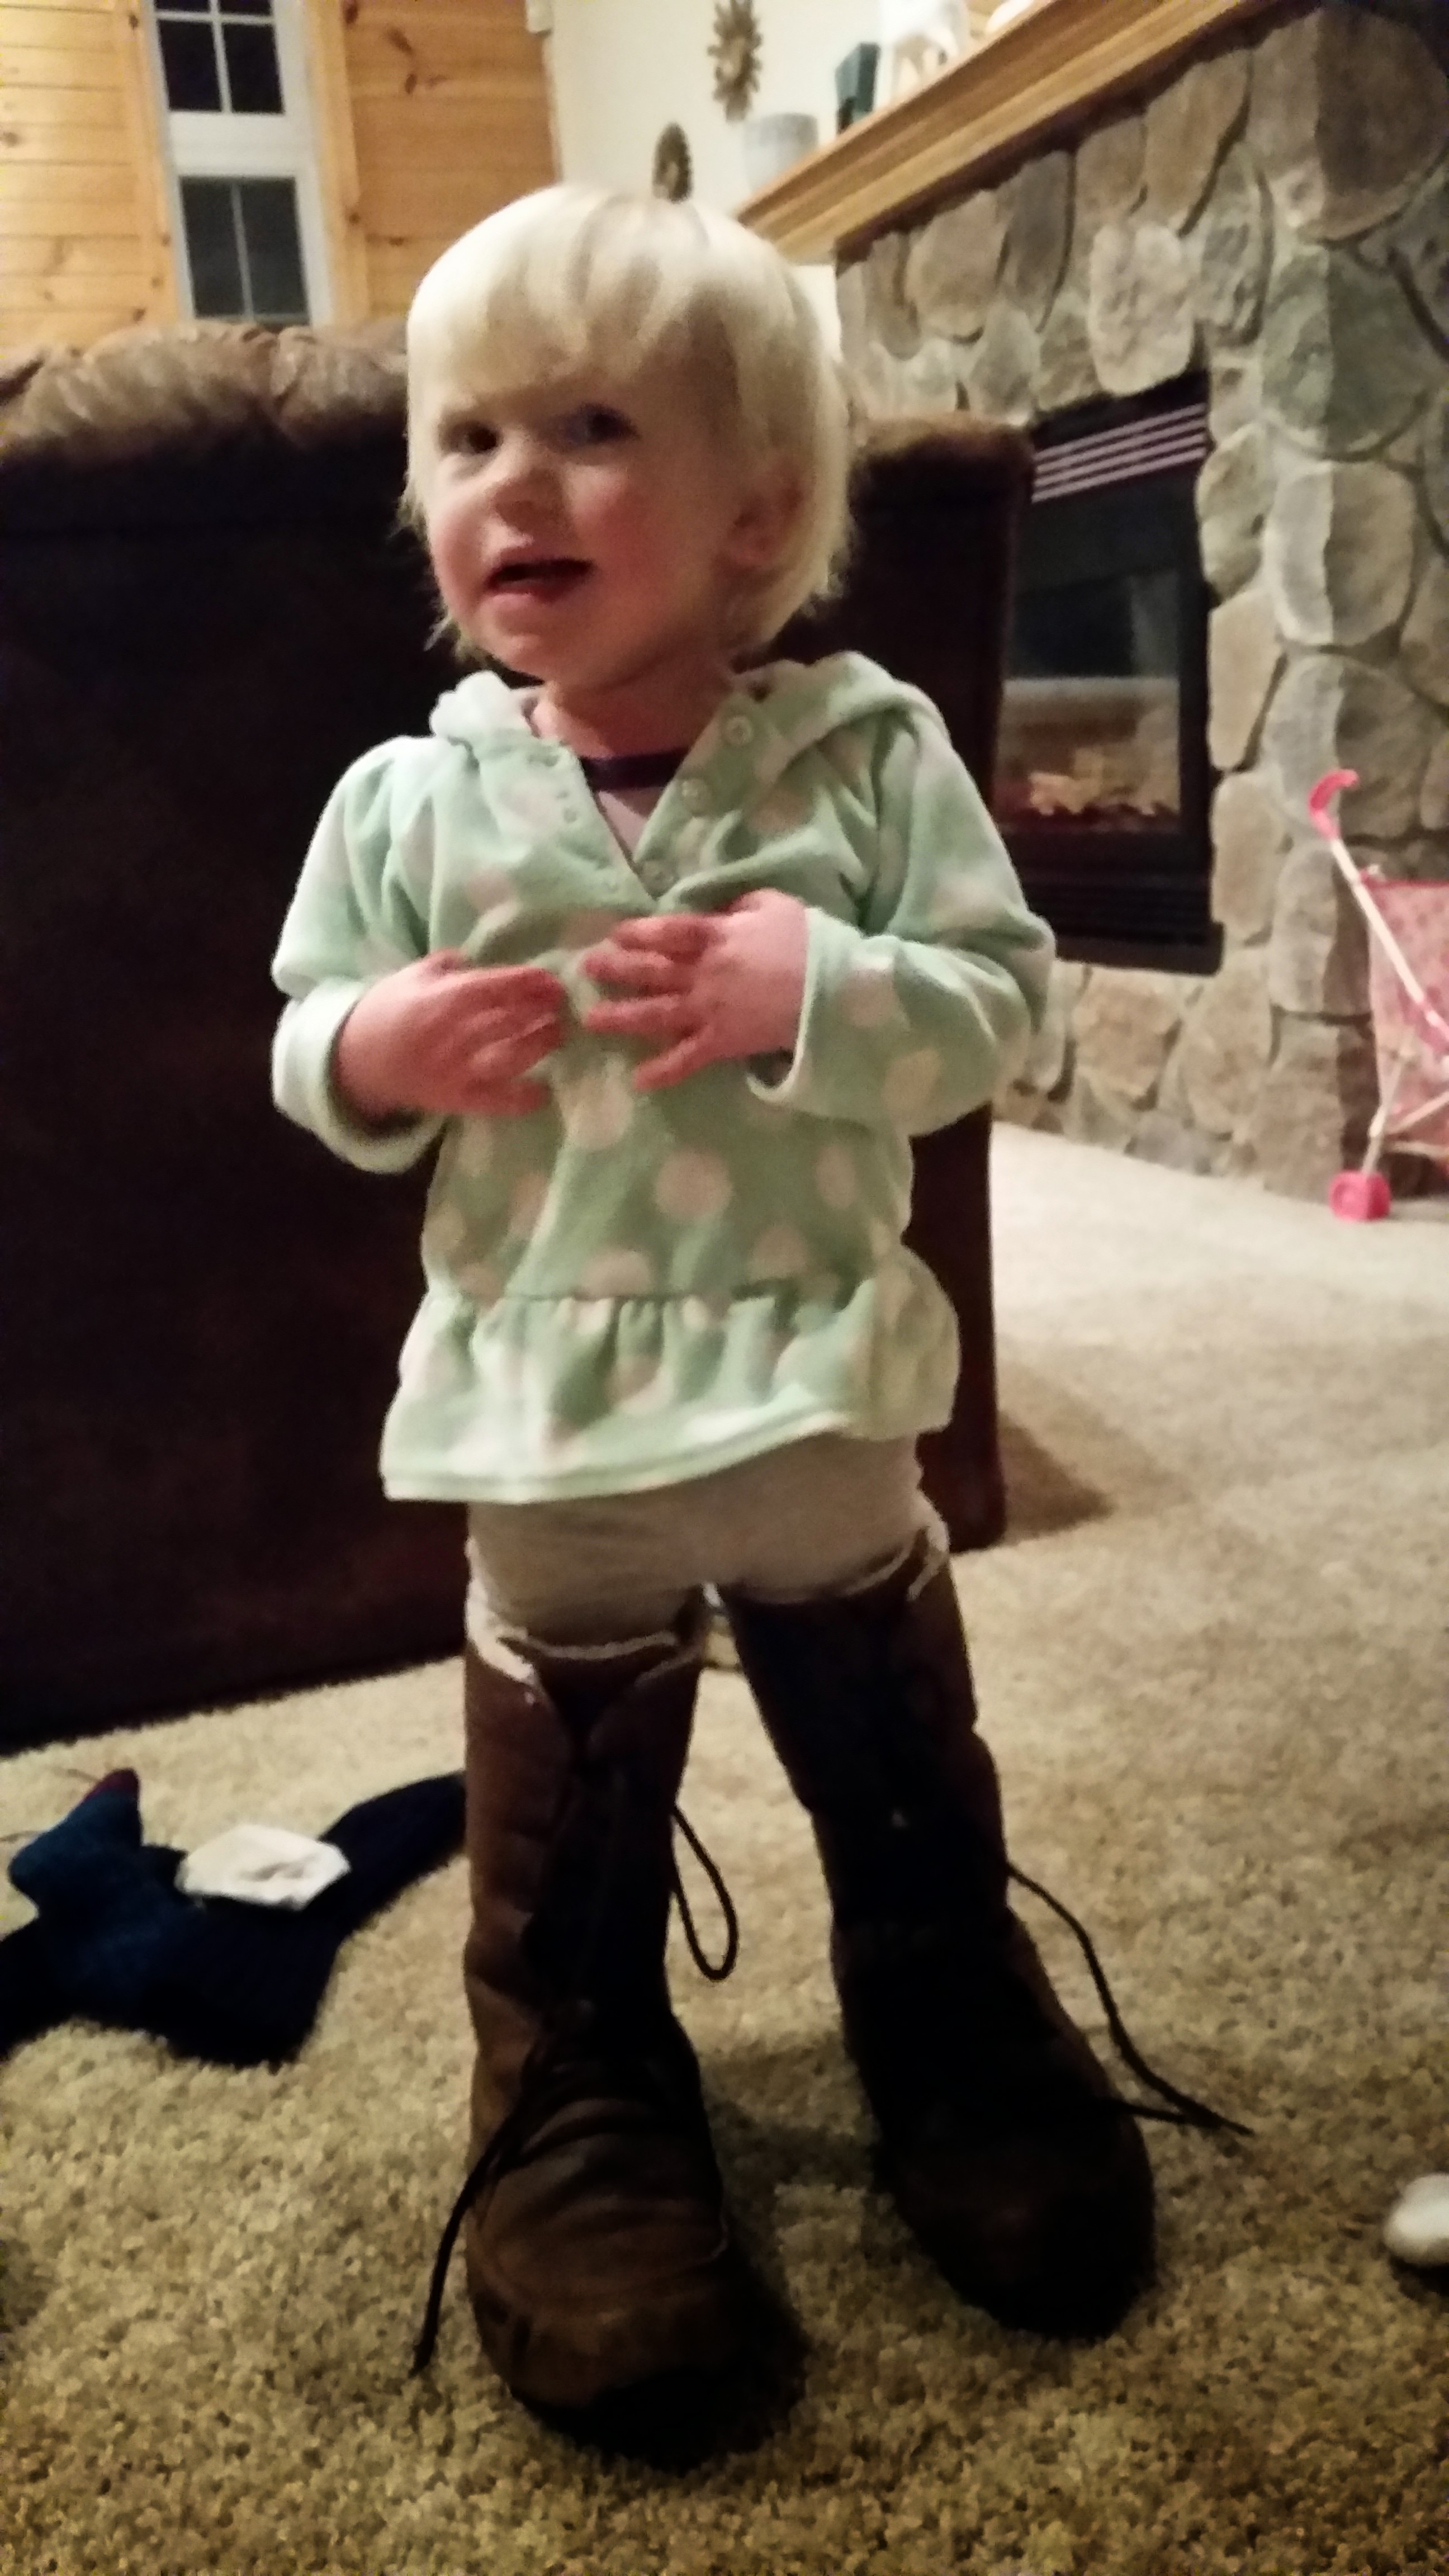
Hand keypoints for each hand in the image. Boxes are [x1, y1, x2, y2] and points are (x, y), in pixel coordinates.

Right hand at [332, 952, 566, 1121]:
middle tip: (563, 1006)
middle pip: (511, 1020)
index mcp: (445, 998)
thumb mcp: (413, 975)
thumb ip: (449, 963)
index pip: (499, 987)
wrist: (356, 1059)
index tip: (554, 982)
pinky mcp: (456, 1099)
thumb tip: (479, 958)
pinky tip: (543, 1093)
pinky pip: (495, 1102)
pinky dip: (521, 1099)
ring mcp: (458, 1069)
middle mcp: (456, 1033)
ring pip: (510, 1057)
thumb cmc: (387, 1010)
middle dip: (543, 1011)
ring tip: (557, 1035)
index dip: (531, 983)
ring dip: (539, 1045)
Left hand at [581, 890, 808, 1090]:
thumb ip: (740, 906)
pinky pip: (688, 1058)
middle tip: (587, 968)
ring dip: (622, 1018)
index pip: (667, 931)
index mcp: (716, 936)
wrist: (836, 990)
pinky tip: (637, 1081)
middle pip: (651, 970)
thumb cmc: (809, 941)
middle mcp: (704, 973)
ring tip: (591, 1021)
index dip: (638, 932)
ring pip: (657, 1014)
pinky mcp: (723, 1042)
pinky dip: (663, 1071)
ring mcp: (710, 1010)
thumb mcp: (774, 905)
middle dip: (617, 969)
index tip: (616, 933)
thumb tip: (722, 911)